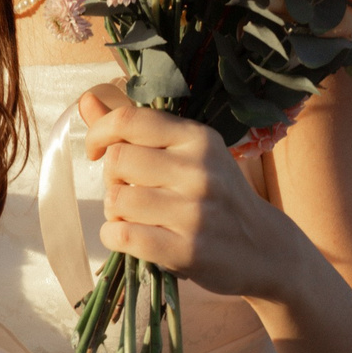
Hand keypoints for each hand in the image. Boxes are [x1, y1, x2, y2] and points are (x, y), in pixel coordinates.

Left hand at [78, 85, 305, 302]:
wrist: (264, 248)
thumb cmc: (218, 197)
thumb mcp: (189, 154)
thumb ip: (137, 130)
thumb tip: (86, 102)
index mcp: (198, 138)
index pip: (130, 120)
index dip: (100, 133)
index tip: (96, 151)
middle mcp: (199, 170)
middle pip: (117, 161)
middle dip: (112, 179)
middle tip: (129, 192)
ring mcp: (194, 212)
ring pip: (116, 201)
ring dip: (114, 213)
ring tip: (135, 218)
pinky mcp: (187, 250)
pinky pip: (123, 236)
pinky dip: (114, 238)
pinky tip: (130, 238)